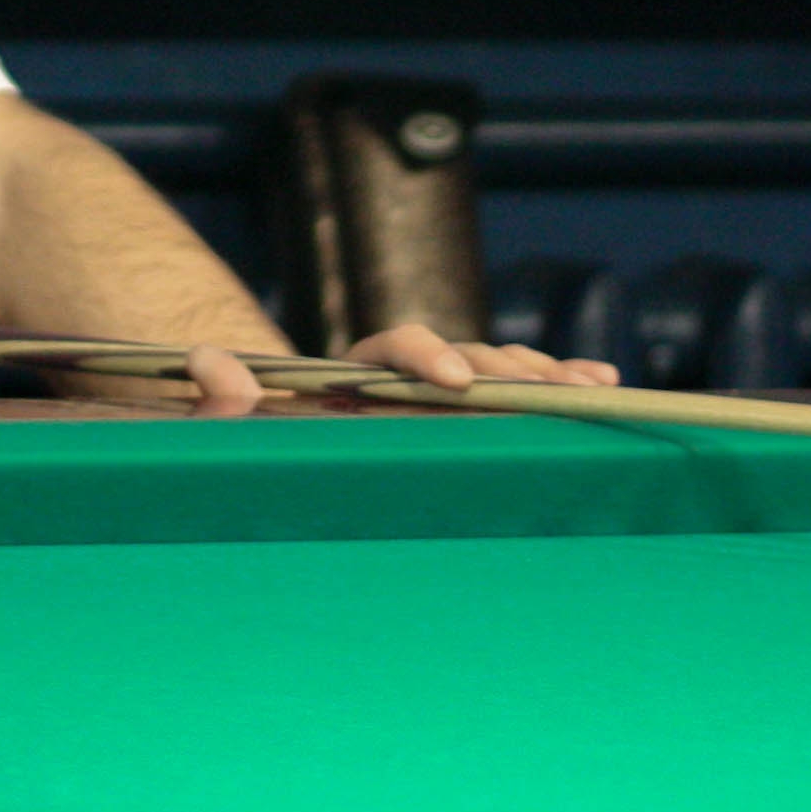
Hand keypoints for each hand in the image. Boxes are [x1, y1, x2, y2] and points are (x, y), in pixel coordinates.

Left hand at [175, 322, 624, 416]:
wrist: (272, 461)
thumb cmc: (250, 453)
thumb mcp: (226, 434)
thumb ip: (220, 406)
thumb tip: (213, 365)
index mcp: (345, 377)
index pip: (389, 350)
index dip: (424, 356)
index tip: (453, 381)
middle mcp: (396, 379)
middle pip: (461, 354)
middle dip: (510, 367)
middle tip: (552, 389)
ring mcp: (432, 398)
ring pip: (495, 371)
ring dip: (542, 374)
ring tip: (590, 385)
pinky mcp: (459, 419)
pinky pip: (509, 396)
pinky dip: (550, 386)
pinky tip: (597, 385)